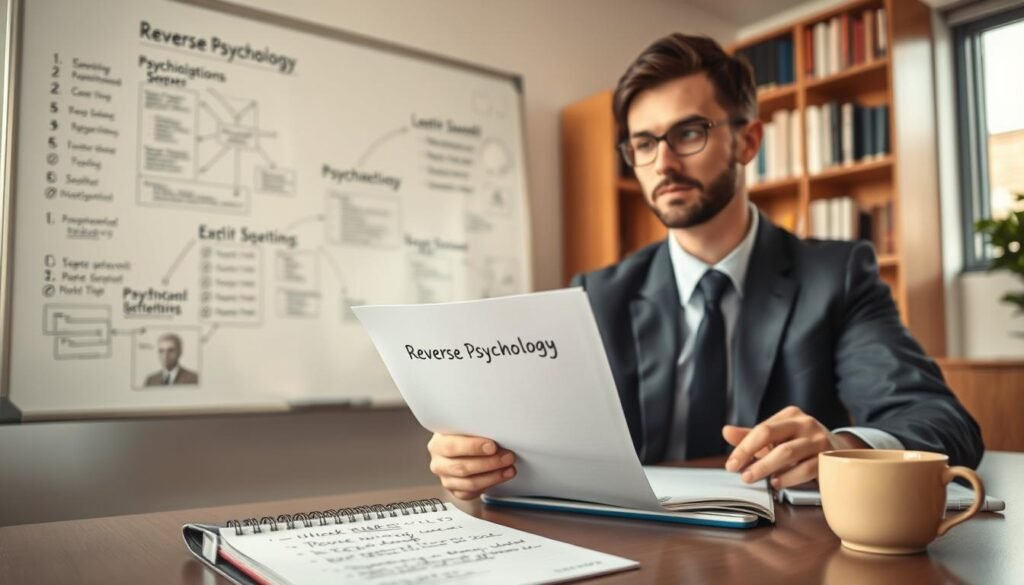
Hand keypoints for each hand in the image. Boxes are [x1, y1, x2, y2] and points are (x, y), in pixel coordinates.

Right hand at [426, 433, 516, 499]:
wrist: (461, 447)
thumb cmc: (465, 436)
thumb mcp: (466, 427)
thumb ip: (476, 430)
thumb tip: (496, 432)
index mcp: (438, 443)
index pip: (452, 447)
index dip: (473, 447)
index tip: (492, 446)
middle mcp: (438, 463)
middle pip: (462, 467)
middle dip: (489, 463)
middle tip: (508, 457)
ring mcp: (446, 479)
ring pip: (469, 483)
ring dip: (493, 476)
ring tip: (509, 468)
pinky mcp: (455, 491)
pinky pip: (471, 493)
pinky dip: (489, 485)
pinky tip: (501, 476)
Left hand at [722, 406, 867, 488]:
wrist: (841, 452)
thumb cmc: (802, 445)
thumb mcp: (777, 439)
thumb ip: (751, 437)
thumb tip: (725, 431)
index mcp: (790, 415)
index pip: (761, 429)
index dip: (743, 447)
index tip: (731, 465)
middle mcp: (805, 423)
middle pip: (770, 436)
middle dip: (751, 457)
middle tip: (740, 474)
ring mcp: (819, 439)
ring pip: (787, 453)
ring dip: (766, 468)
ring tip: (753, 479)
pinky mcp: (829, 457)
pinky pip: (806, 469)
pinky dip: (788, 478)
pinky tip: (776, 484)